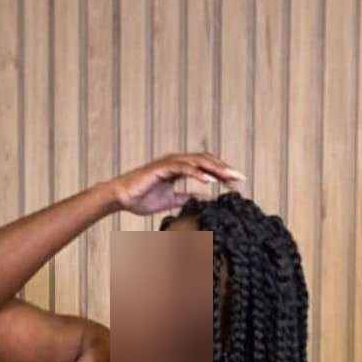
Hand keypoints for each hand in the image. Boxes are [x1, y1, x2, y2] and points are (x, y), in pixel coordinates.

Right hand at [107, 152, 244, 215]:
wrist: (120, 198)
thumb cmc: (141, 199)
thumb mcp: (171, 201)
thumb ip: (188, 198)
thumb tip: (206, 200)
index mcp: (179, 168)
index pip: (205, 166)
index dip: (222, 173)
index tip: (236, 184)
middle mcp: (176, 161)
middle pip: (206, 161)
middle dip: (224, 169)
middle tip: (240, 179)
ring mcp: (169, 162)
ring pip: (197, 161)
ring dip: (215, 168)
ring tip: (229, 178)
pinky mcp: (161, 168)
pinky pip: (183, 168)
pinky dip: (197, 173)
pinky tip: (209, 181)